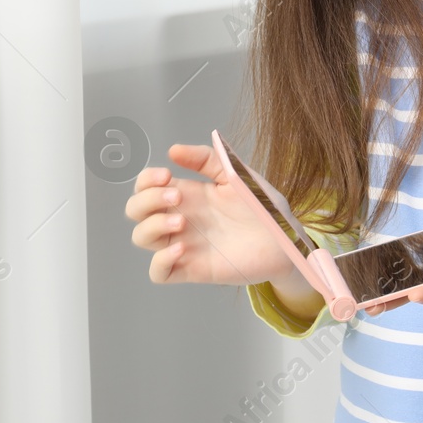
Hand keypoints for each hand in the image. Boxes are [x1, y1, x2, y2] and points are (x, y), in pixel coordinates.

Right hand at [124, 142, 299, 288]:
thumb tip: (173, 150)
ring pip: (141, 238)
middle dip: (146, 200)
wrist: (286, 237)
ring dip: (152, 226)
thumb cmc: (262, 207)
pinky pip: (158, 273)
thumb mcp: (235, 175)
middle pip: (136, 211)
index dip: (146, 180)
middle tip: (176, 195)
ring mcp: (184, 244)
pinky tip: (181, 249)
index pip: (146, 187)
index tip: (166, 175)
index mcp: (189, 195)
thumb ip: (207, 160)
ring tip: (182, 221)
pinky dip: (160, 261)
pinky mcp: (193, 269)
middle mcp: (181, 219)